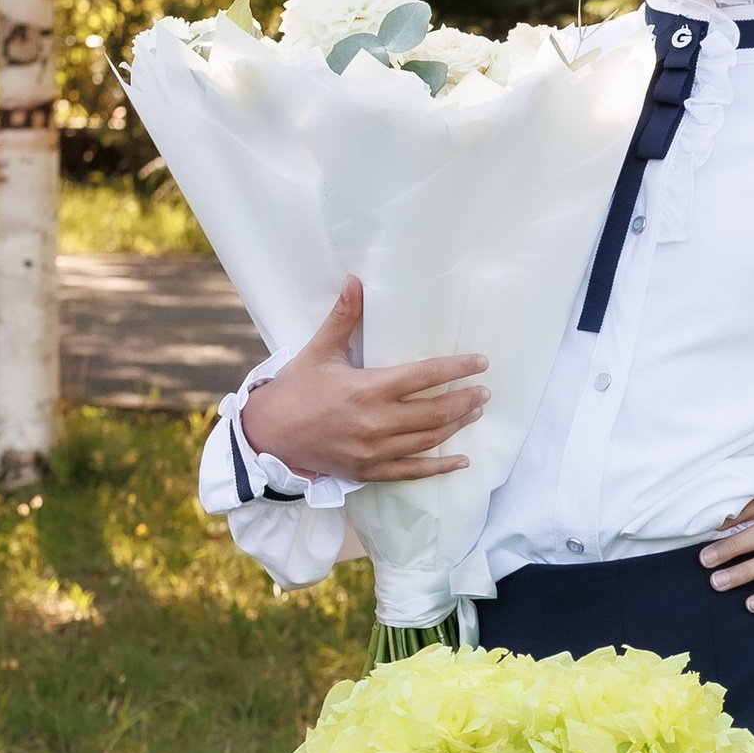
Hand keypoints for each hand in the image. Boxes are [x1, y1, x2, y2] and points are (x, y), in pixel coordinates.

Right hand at [237, 278, 486, 484]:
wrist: (269, 436)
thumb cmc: (295, 390)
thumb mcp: (319, 351)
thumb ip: (344, 317)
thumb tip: (356, 280)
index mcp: (366, 390)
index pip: (424, 376)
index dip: (457, 369)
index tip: (481, 363)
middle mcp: (375, 423)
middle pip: (436, 412)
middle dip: (466, 400)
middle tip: (484, 390)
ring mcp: (373, 451)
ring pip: (429, 440)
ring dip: (458, 425)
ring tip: (475, 412)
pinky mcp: (368, 471)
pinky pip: (412, 472)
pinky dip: (439, 468)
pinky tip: (460, 461)